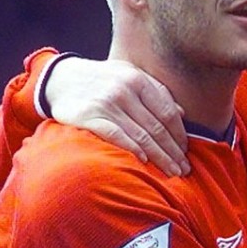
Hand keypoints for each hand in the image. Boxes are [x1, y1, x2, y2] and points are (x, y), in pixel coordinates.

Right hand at [47, 57, 188, 175]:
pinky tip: (144, 161)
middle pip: (156, 128)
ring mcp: (107, 104)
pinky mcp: (90, 116)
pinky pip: (116, 136)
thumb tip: (182, 113)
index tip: (186, 151)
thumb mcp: (130, 76)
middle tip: (185, 169)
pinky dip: (132, 149)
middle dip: (173, 151)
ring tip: (171, 171)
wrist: (60, 79)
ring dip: (159, 157)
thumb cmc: (102, 80)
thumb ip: (156, 91)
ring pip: (141, 136)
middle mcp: (125, 90)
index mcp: (139, 80)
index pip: (167, 113)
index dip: (179, 135)